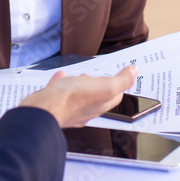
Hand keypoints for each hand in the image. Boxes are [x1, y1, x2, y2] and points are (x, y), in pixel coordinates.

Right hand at [19, 65, 137, 128]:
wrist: (44, 108)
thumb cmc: (73, 99)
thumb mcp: (105, 86)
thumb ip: (121, 80)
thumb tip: (134, 71)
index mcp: (100, 105)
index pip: (115, 96)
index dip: (119, 84)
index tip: (121, 74)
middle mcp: (86, 109)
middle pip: (98, 97)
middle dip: (101, 85)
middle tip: (103, 76)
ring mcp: (69, 107)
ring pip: (79, 95)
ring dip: (83, 84)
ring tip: (83, 75)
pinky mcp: (54, 103)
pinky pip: (61, 91)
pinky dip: (63, 82)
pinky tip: (61, 76)